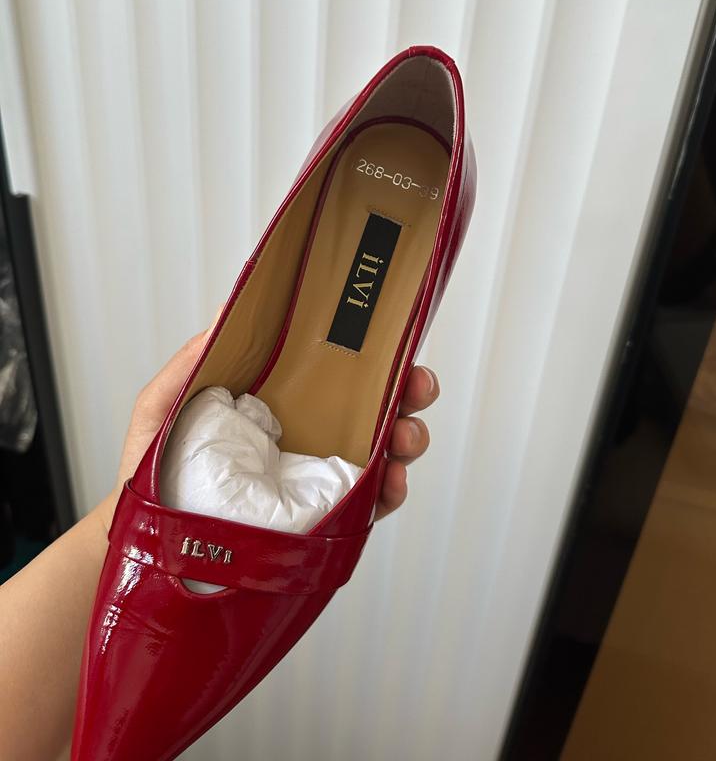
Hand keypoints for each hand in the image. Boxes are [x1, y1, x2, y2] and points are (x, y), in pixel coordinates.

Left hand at [102, 314, 437, 527]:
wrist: (152, 548)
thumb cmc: (153, 476)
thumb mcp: (161, 409)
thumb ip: (191, 366)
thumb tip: (228, 313)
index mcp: (279, 403)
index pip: (335, 373)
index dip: (371, 356)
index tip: (393, 343)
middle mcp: (308, 436)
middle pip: (372, 407)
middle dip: (406, 392)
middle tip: (417, 386)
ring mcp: (319, 479)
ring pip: (382, 450)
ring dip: (406, 438)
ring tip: (405, 439)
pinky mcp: (325, 520)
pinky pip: (369, 504)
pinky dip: (389, 492)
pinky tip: (389, 484)